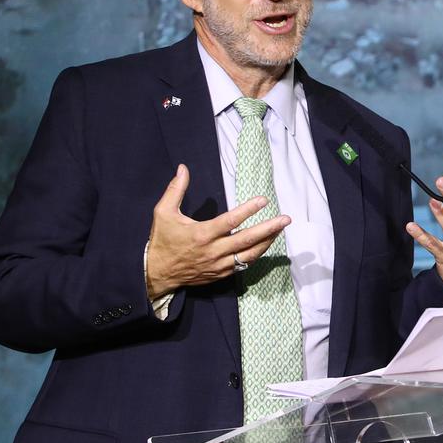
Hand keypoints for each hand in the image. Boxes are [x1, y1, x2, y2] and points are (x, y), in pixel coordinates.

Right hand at [145, 164, 289, 300]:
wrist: (157, 274)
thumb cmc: (161, 241)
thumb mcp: (163, 213)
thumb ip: (175, 190)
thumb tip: (183, 168)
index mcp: (202, 234)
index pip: (231, 221)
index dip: (248, 210)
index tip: (263, 200)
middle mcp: (214, 251)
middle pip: (247, 239)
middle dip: (269, 228)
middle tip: (286, 219)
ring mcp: (219, 265)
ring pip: (250, 254)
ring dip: (267, 242)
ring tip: (280, 230)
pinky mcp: (221, 274)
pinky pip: (244, 265)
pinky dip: (256, 254)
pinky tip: (265, 244)